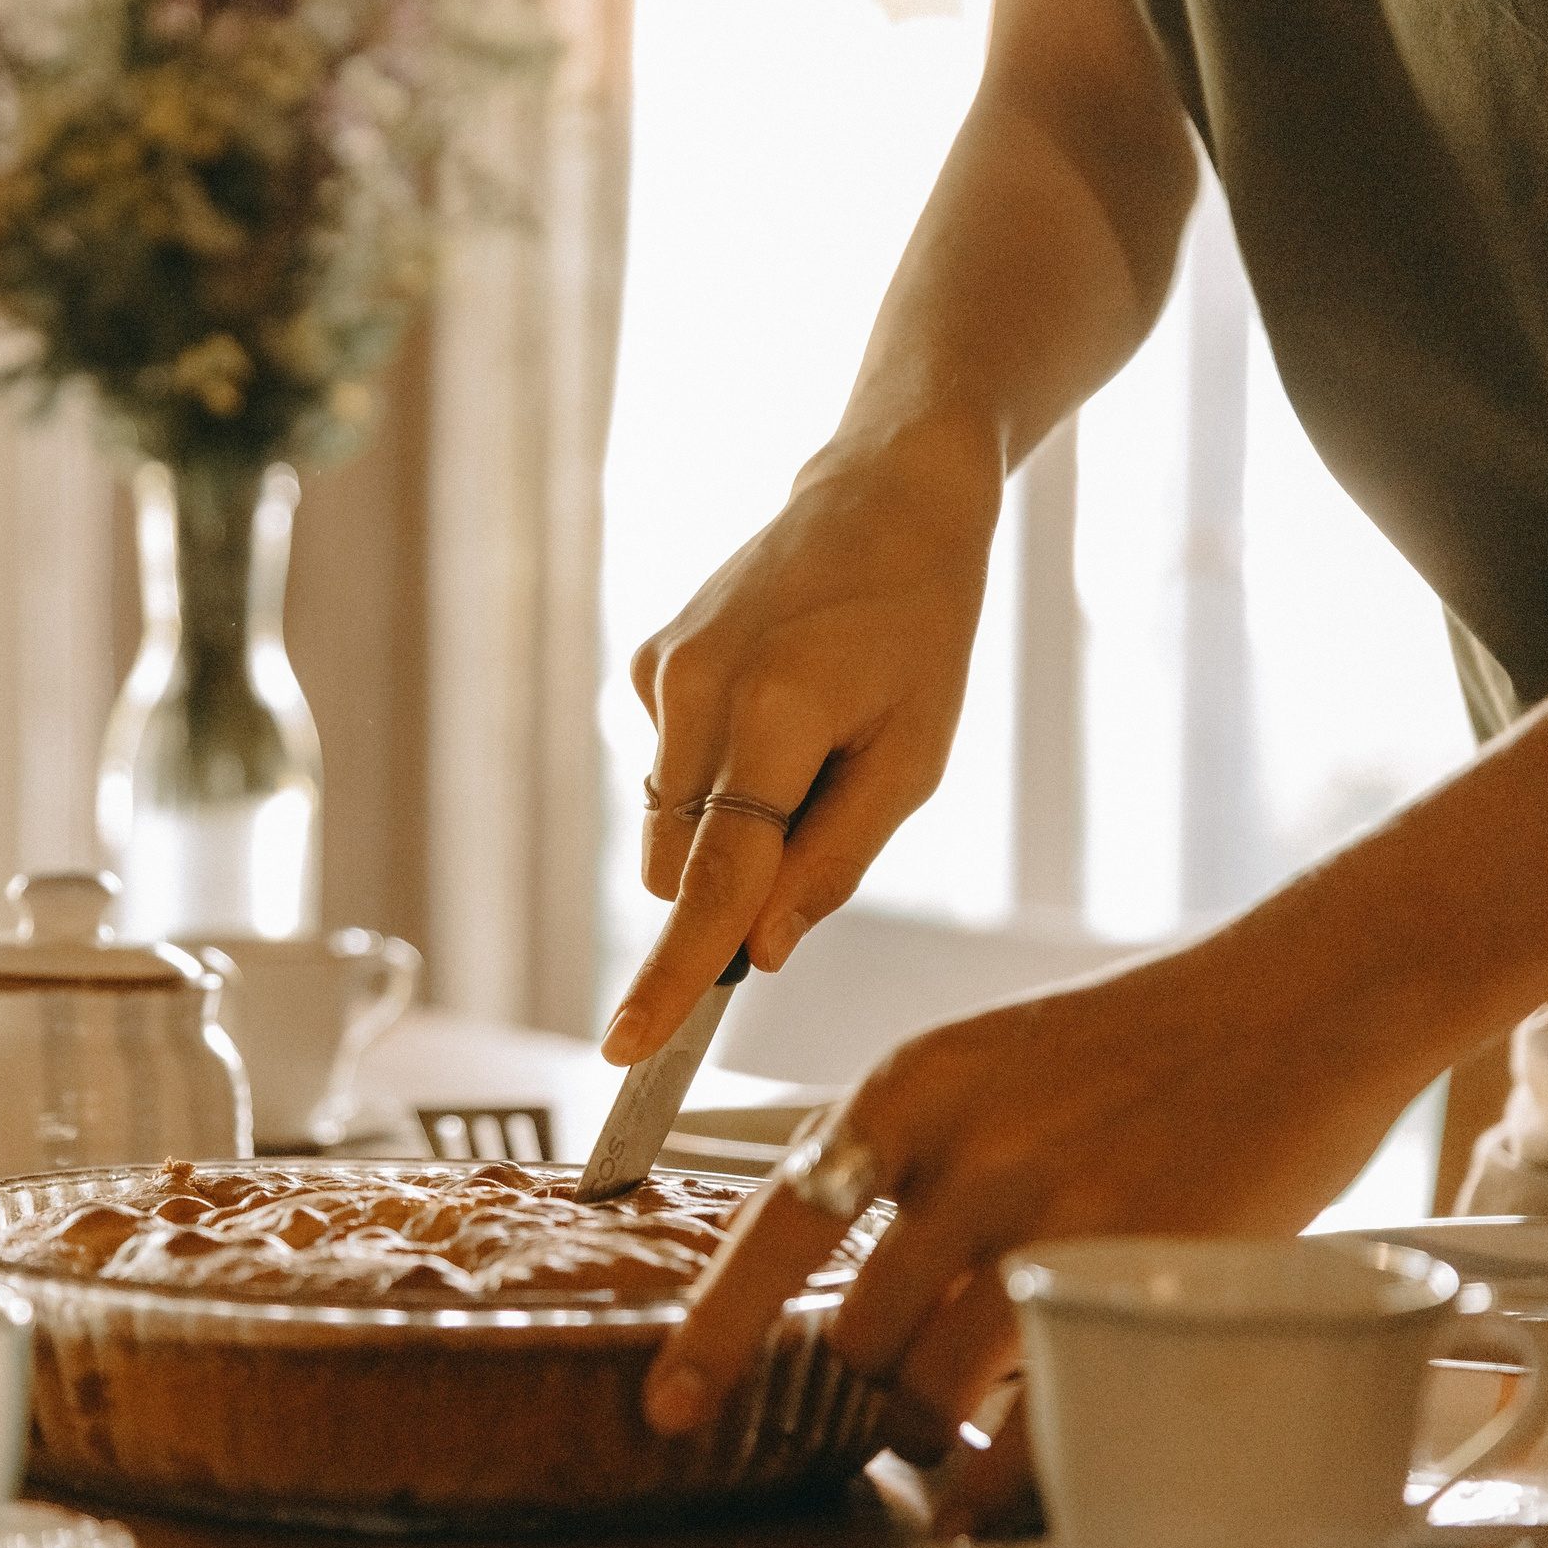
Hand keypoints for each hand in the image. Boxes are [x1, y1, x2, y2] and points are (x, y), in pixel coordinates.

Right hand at [600, 425, 1000, 1065]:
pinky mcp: (646, 661)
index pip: (713, 881)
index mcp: (776, 714)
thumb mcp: (916, 758)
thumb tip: (762, 951)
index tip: (627, 1048)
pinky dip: (715, 774)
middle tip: (821, 827)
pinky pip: (665, 770)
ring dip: (725, 831)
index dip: (675, 975)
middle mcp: (695, 692)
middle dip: (728, 892)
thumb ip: (834, 862)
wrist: (882, 498)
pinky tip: (775, 705)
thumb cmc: (920, 631)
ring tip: (809, 746)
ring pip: (664, 828)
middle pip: (677, 868)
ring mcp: (659, 672)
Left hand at [641, 944, 1417, 1468]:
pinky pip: (1039, 1414)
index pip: (774, 1228)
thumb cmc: (1135, 1044)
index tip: (672, 1406)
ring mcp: (1052, 1214)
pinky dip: (1004, 1473)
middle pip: (858, 1331)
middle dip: (871, 1388)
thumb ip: (904, 1155)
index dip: (714, 1334)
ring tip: (952, 1443)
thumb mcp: (982, 1063)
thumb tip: (839, 1268)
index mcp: (906, 1090)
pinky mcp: (1144, 1269)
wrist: (1296, 998)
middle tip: (901, 1407)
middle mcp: (962, 1151)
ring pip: (933, 1383)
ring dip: (930, 1434)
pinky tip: (998, 1490)